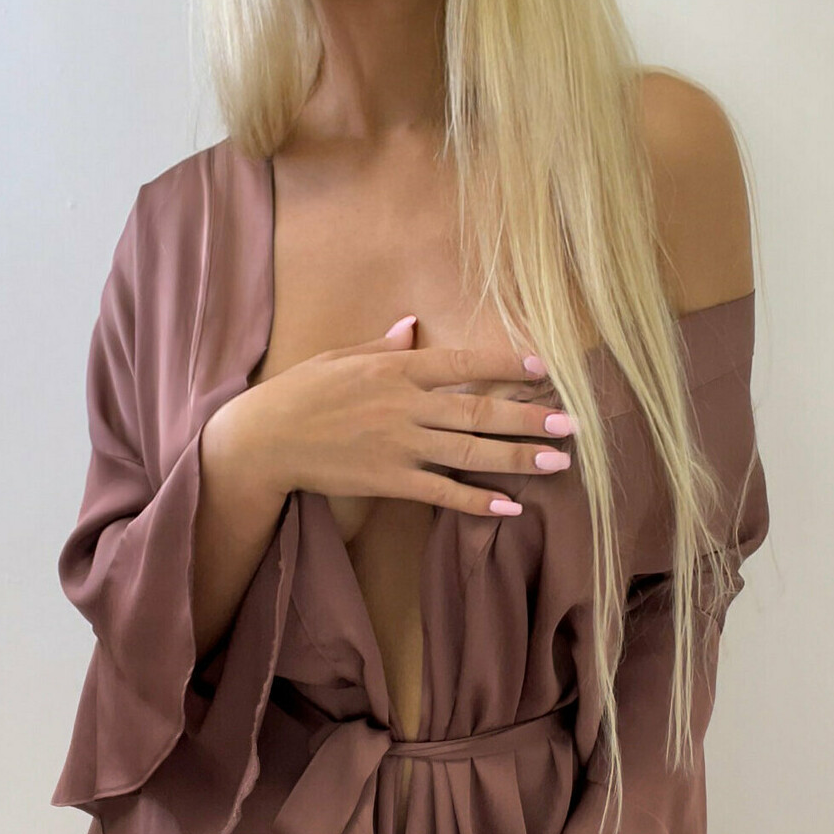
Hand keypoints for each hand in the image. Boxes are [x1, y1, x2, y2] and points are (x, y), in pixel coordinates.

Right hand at [223, 316, 576, 520]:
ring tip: (558, 462)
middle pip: (479, 410)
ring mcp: (399, 445)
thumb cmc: (300, 392)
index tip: (544, 370)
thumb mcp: (341, 356)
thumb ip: (384, 345)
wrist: (262, 439)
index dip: (507, 365)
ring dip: (518, 457)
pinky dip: (477, 500)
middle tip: (571, 423)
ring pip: (471, 452)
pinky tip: (509, 506)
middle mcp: (405, 405)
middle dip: (529, 417)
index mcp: (397, 368)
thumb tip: (414, 327)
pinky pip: (442, 492)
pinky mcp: (389, 481)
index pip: (464, 362)